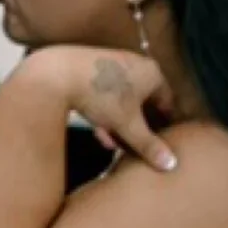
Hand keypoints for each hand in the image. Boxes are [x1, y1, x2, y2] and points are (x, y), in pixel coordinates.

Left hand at [23, 47, 177, 172]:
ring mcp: (113, 62)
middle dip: (137, 128)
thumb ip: (148, 145)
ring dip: (119, 124)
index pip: (166, 103)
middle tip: (133, 148)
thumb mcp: (127, 125)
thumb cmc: (100, 96)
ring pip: (121, 101)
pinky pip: (105, 93)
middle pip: (142, 103)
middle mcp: (135, 63)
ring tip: (112, 144)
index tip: (159, 144)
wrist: (56, 73)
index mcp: (152, 73)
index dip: (163, 126)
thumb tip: (171, 164)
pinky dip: (105, 112)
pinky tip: (98, 132)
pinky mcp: (92, 66)